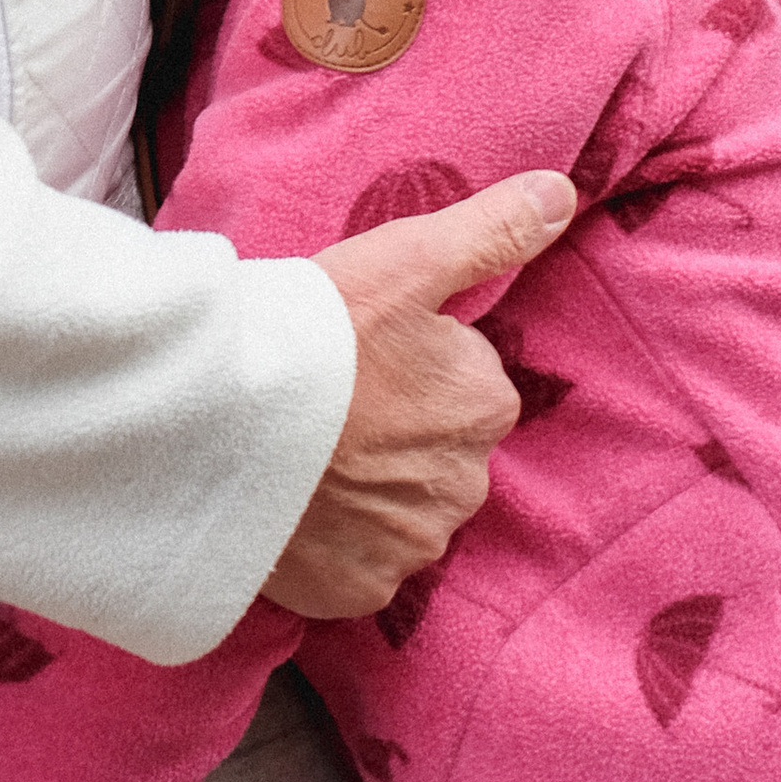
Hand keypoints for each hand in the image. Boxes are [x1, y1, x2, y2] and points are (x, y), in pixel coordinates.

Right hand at [265, 171, 577, 618]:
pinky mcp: (357, 590)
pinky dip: (333, 539)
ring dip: (367, 484)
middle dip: (397, 427)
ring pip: (401, 506)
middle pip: (438, 447)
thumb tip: (562, 191)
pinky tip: (296, 500)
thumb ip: (491, 228)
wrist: (219, 423)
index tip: (362, 349)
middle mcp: (464, 487)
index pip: (468, 379)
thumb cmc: (317, 332)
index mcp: (485, 405)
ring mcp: (410, 546)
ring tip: (305, 447)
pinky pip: (358, 562)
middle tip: (332, 398)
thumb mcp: (408, 258)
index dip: (412, 359)